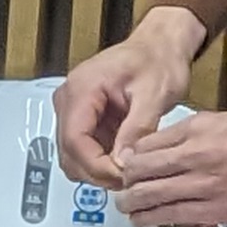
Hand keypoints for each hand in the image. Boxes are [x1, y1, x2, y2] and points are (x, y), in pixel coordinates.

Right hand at [57, 10, 202, 184]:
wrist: (158, 47)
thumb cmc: (157, 60)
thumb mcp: (154, 94)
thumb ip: (137, 129)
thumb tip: (124, 161)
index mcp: (81, 90)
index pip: (74, 140)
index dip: (96, 165)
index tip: (122, 176)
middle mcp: (68, 100)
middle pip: (68, 151)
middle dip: (96, 171)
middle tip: (129, 179)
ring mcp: (71, 109)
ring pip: (72, 154)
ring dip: (98, 167)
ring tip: (128, 170)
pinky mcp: (81, 117)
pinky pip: (83, 147)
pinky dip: (101, 159)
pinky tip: (123, 159)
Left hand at [111, 112, 226, 226]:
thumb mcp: (212, 123)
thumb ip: (177, 133)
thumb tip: (141, 148)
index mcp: (198, 132)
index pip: (145, 147)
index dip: (128, 158)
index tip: (123, 164)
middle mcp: (200, 158)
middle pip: (142, 171)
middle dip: (124, 181)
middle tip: (120, 186)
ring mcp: (207, 186)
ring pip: (151, 196)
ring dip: (130, 203)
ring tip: (125, 205)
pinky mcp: (215, 210)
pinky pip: (173, 216)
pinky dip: (150, 219)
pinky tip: (142, 219)